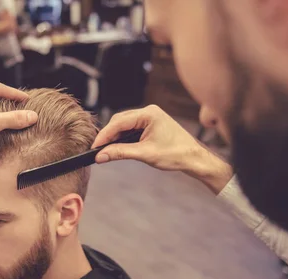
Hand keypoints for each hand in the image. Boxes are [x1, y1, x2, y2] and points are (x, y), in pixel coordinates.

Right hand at [92, 105, 232, 193]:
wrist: (194, 158)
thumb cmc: (175, 154)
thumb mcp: (144, 154)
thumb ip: (120, 152)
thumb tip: (101, 156)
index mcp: (149, 114)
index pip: (119, 122)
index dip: (104, 135)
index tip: (94, 147)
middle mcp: (149, 112)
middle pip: (120, 121)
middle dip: (108, 136)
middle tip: (98, 151)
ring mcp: (150, 117)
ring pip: (125, 125)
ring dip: (116, 137)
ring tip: (107, 151)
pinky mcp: (151, 125)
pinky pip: (132, 129)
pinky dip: (124, 138)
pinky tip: (119, 147)